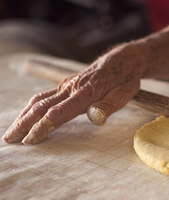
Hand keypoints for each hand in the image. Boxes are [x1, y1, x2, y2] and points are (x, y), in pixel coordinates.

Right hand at [3, 44, 143, 144]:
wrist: (124, 59)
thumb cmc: (125, 79)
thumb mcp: (123, 94)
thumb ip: (107, 107)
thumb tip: (96, 119)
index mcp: (84, 93)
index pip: (59, 113)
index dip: (43, 127)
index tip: (30, 140)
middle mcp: (71, 88)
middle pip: (42, 107)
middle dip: (24, 124)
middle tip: (10, 139)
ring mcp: (66, 85)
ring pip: (39, 101)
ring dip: (23, 116)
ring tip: (12, 131)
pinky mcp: (66, 85)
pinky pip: (44, 96)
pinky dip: (31, 107)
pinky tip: (25, 115)